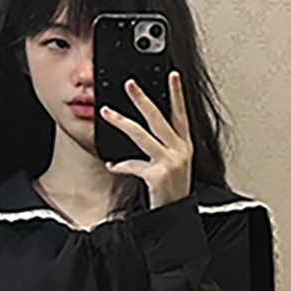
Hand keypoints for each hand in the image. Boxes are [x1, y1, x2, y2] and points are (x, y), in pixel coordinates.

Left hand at [99, 71, 193, 209]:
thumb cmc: (170, 191)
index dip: (177, 94)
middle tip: (129, 84)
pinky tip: (112, 165)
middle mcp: (179, 150)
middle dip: (141, 99)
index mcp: (184, 145)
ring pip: (141, 135)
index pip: (180, 114)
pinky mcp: (158, 175)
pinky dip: (121, 165)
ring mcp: (170, 162)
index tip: (173, 75)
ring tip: (106, 113)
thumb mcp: (172, 165)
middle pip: (158, 118)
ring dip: (121, 122)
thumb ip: (163, 147)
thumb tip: (141, 130)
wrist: (174, 216)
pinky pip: (133, 164)